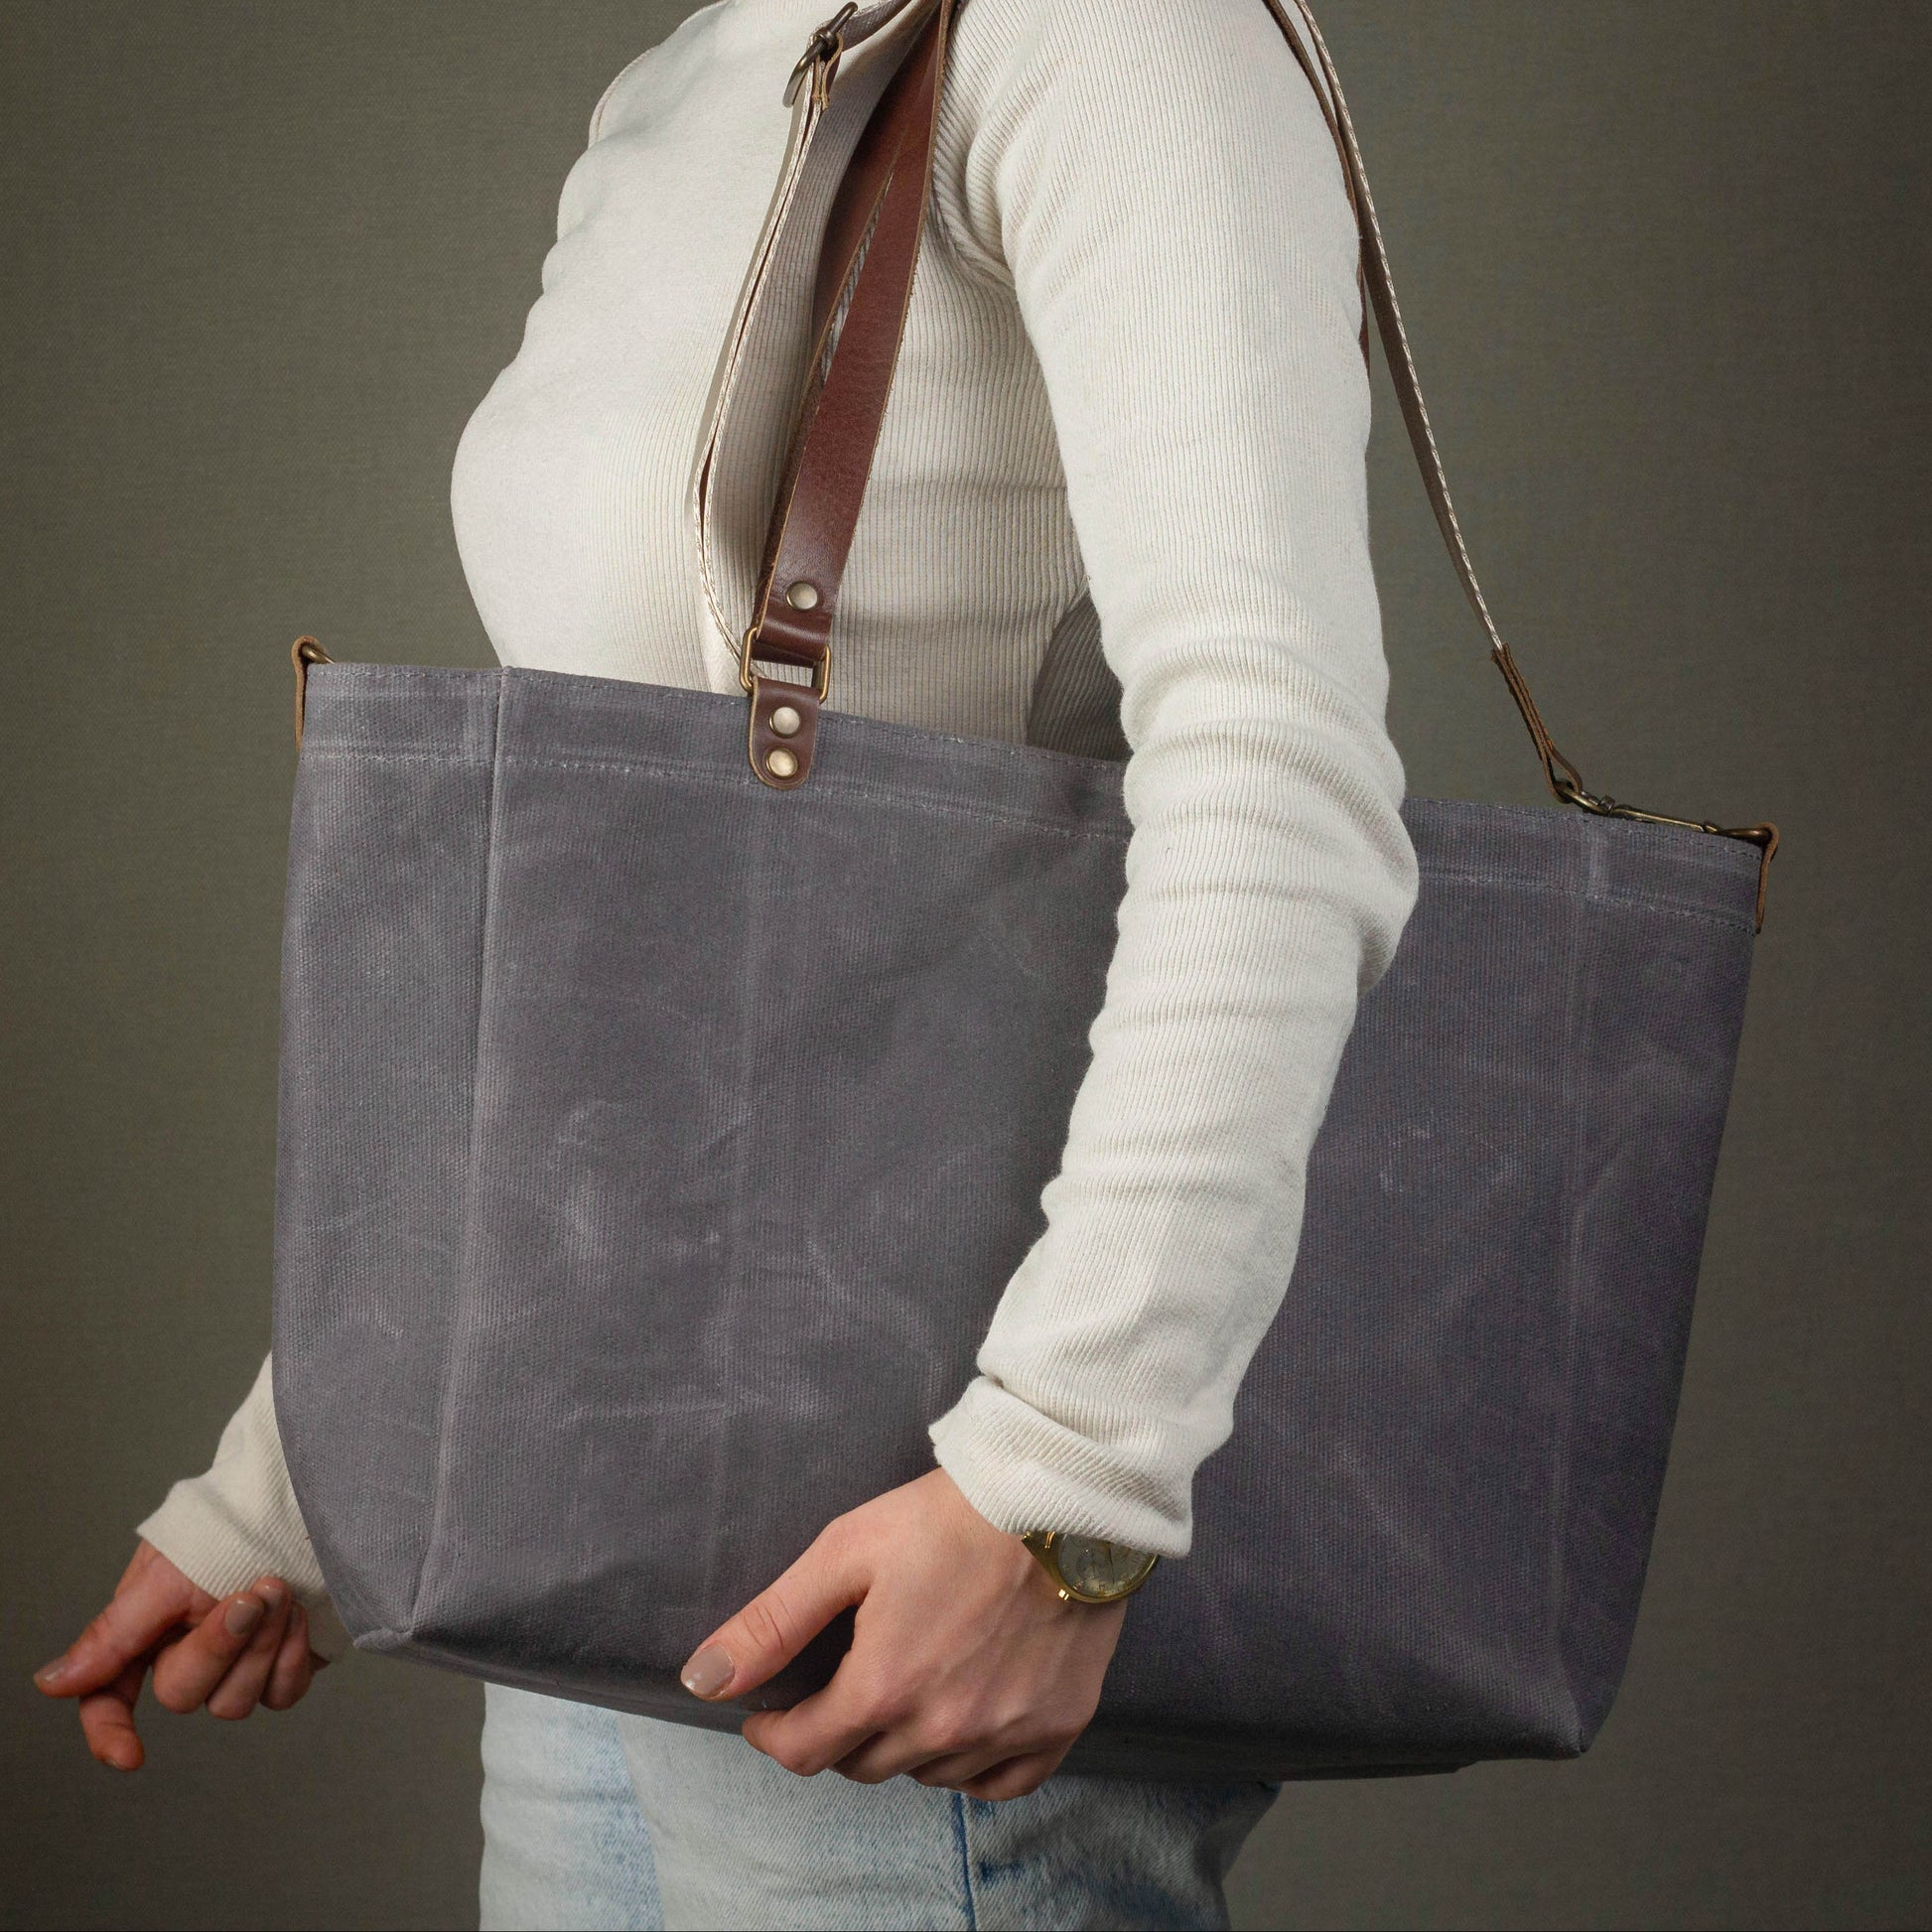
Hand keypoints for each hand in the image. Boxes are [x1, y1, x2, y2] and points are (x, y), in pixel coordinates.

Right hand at [33, 1540, 326, 1769]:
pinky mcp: (282, 1667)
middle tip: (250, 1596)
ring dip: (261, 1645)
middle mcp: (188, 1655)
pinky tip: (299, 1616)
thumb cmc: (229, 1526)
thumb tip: (51, 1683)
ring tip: (280, 1591)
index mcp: (146, 1632)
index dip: (110, 1732)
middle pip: (183, 1695)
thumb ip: (113, 1632)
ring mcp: (237, 1666)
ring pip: (233, 1705)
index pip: (109, 1696)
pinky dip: (291, 1656)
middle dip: (218, 1645)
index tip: (131, 1756)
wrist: (302, 1505)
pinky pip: (281, 1695)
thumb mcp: (165, 1574)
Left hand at [679, 1468, 1126, 1800]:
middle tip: (843, 1684)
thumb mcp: (845, 1552)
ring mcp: (1004, 1733)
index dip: (774, 1733)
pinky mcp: (1057, 1727)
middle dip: (838, 1731)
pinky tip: (964, 1722)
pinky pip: (998, 1783)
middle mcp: (943, 1727)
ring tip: (906, 1688)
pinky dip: (972, 1765)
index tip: (767, 1714)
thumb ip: (772, 1623)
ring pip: (927, 1774)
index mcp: (883, 1687)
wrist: (1062, 1498)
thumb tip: (703, 1679)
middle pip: (863, 1764)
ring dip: (903, 1744)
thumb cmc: (949, 1516)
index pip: (805, 1750)